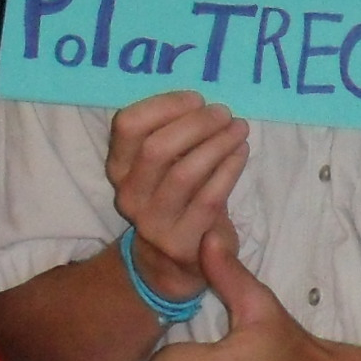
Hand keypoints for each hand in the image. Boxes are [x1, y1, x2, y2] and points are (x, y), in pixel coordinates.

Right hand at [104, 89, 247, 301]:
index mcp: (119, 167)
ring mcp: (152, 222)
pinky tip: (241, 153)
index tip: (196, 99)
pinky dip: (229, 170)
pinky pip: (208, 199)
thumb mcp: (164, 166)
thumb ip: (172, 136)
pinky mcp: (181, 242)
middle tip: (224, 113)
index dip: (164, 105)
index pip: (127, 125)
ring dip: (217, 144)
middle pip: (156, 148)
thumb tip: (203, 104)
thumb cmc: (176, 197)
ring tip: (239, 129)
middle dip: (196, 124)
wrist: (174, 262)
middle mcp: (128, 194)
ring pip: (184, 173)